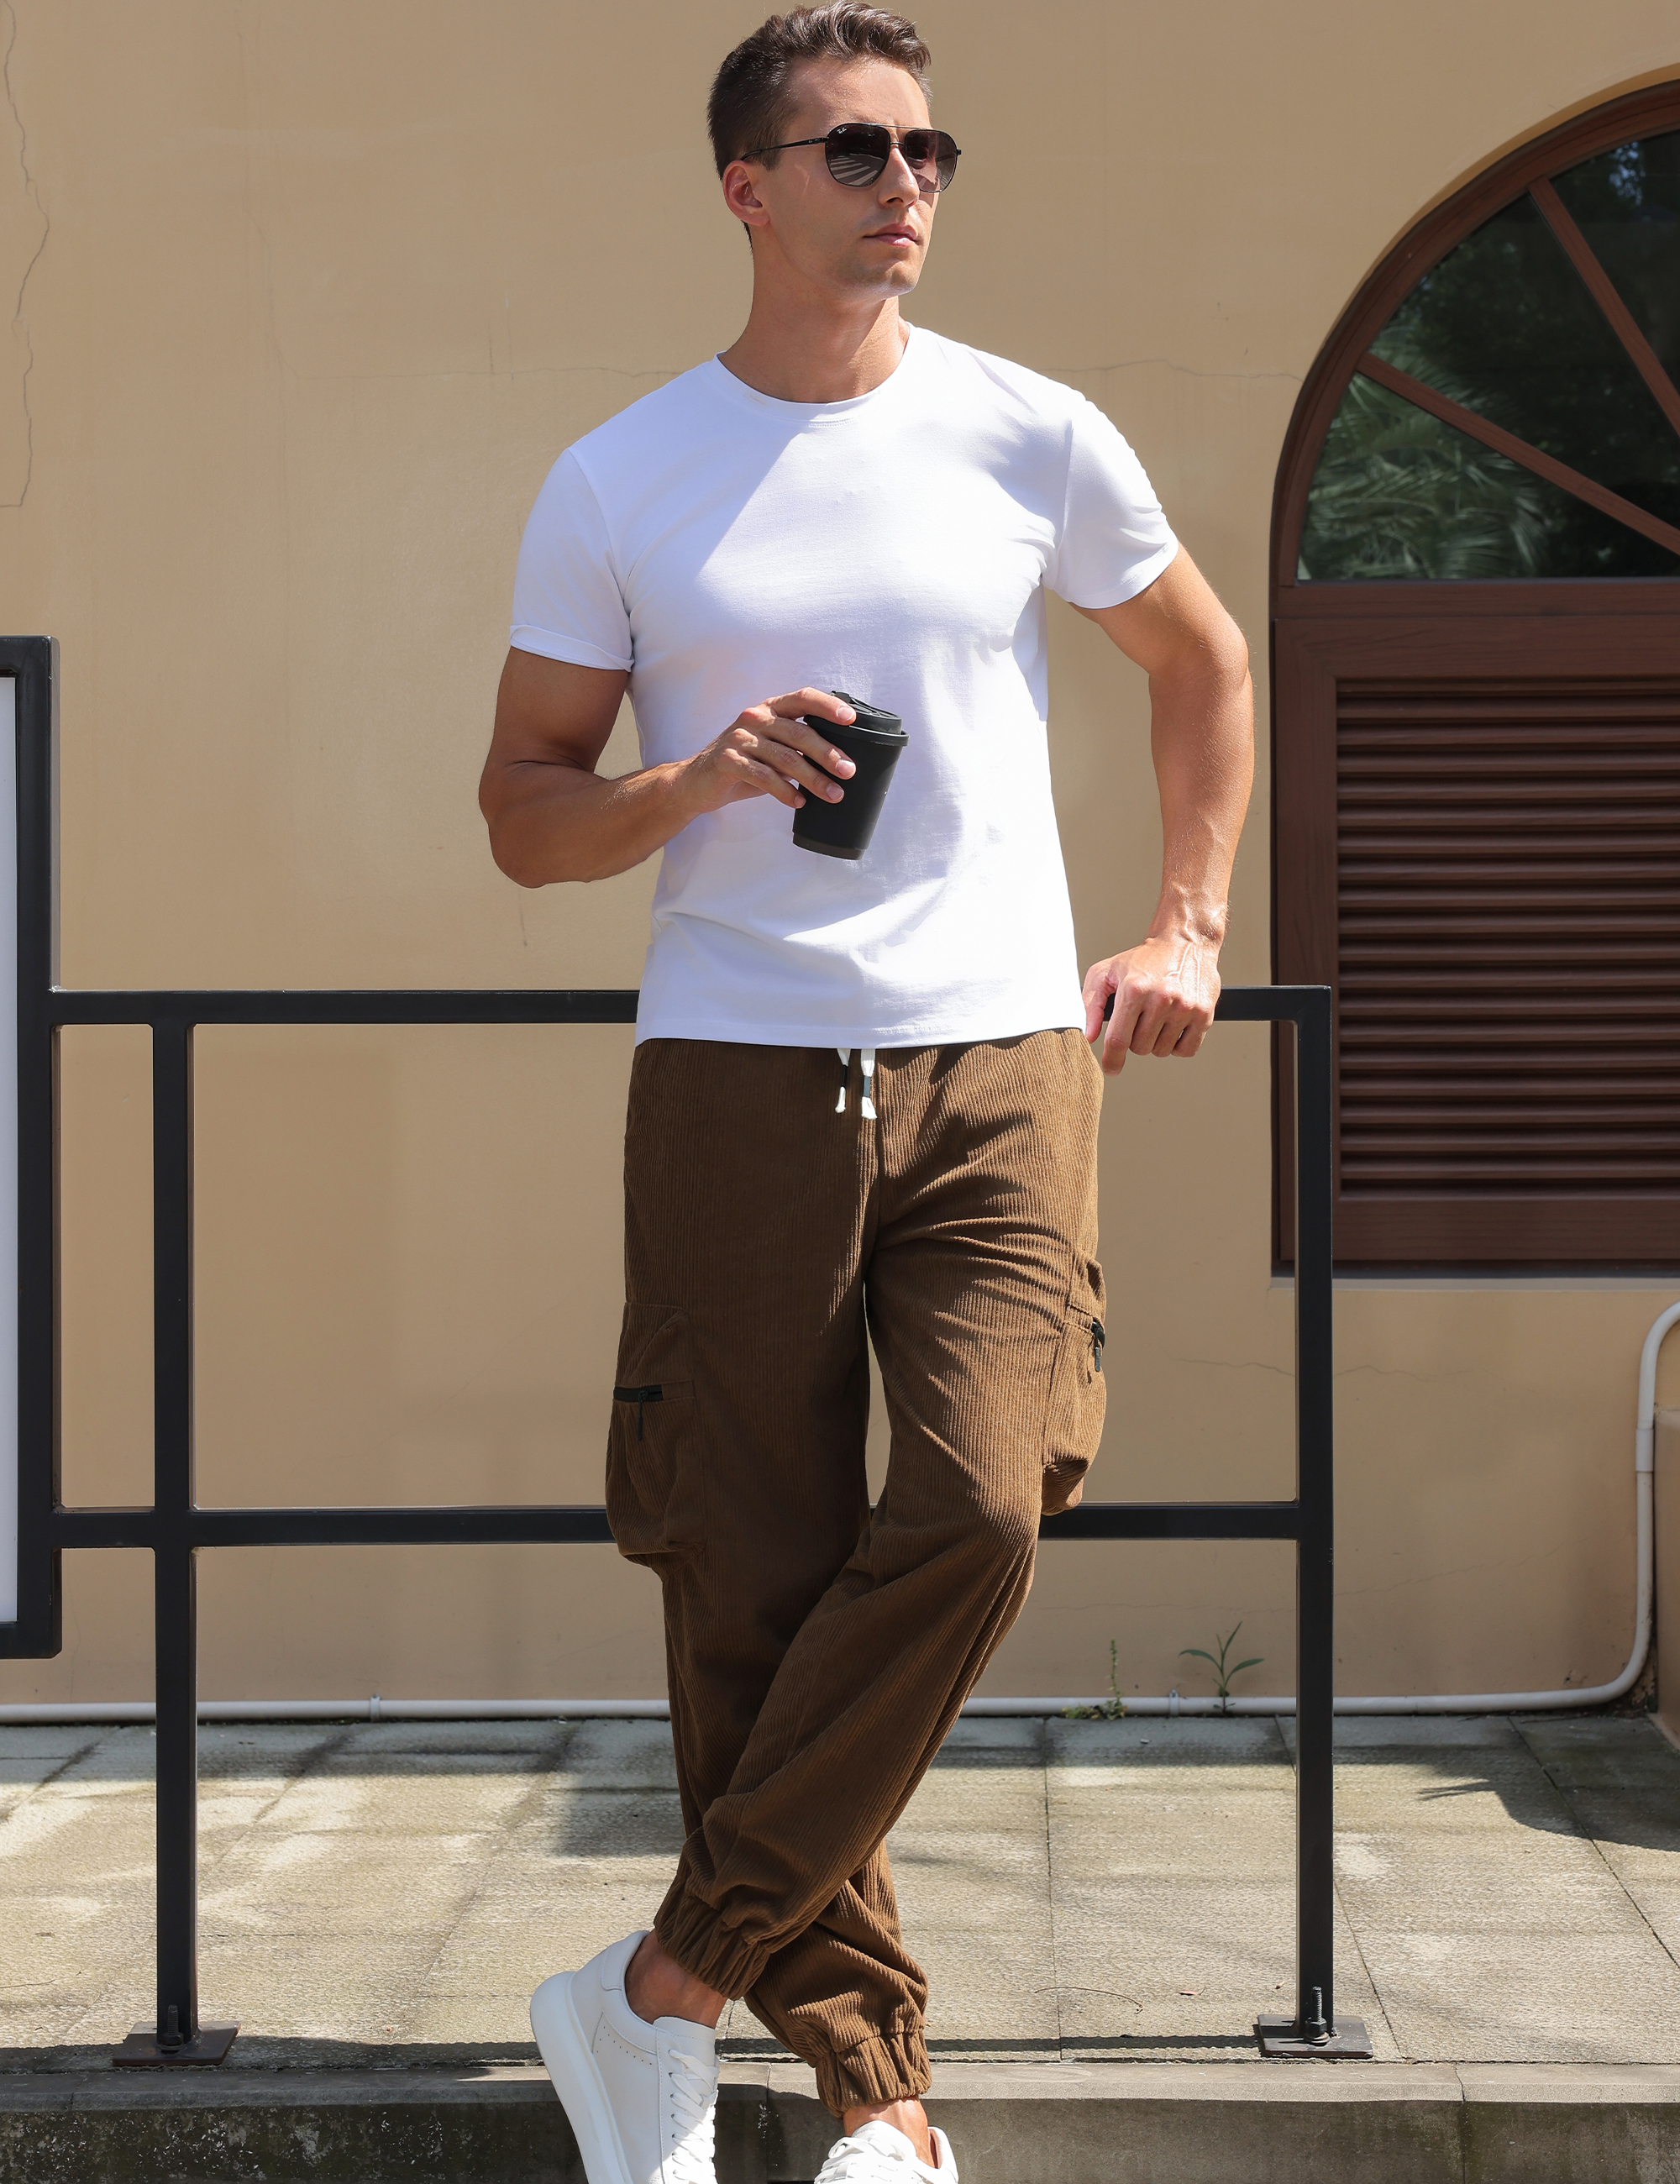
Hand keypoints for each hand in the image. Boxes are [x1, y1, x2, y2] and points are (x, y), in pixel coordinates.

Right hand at [677, 689, 856, 816]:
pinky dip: (784, 791)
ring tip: (833, 794)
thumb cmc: (743, 765)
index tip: (850, 719)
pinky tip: (799, 802)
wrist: (698, 782)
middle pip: (799, 733)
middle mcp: (755, 718)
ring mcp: (739, 738)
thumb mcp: (772, 751)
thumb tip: (840, 762)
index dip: (828, 705)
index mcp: (770, 710)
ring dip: (813, 778)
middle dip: (827, 753)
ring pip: (785, 757)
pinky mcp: (728, 761)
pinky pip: (763, 777)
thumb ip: (798, 749)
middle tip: (848, 771)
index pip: (803, 698)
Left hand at [1083, 933, 1220, 1075]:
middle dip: (1135, 1040)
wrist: (1185, 942)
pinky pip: (1186, 1050)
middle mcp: (1161, 998)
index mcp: (1134, 989)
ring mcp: (1184, 1007)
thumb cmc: (1144, 959)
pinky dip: (1177, 1045)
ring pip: (1161, 1051)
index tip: (1111, 1068)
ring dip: (1155, 1042)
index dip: (1111, 1060)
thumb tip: (1088, 1035)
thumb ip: (1091, 1004)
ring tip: (1157, 1018)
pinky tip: (1173, 1027)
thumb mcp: (1107, 972)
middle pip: (1139, 1048)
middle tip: (1140, 1019)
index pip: (1118, 1039)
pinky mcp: (1204, 1014)